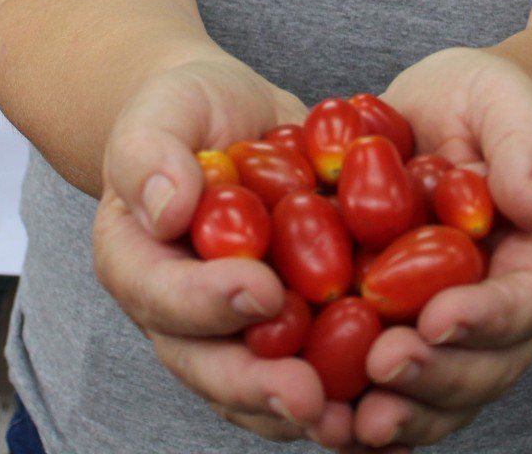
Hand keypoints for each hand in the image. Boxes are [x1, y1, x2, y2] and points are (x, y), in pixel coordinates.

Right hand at [94, 57, 361, 445]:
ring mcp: (237, 331)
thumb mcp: (162, 112)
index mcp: (137, 265)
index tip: (261, 292)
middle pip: (212, 366)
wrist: (232, 119)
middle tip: (309, 395)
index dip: (208, 303)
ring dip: (308, 408)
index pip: (162, 295)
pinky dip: (351, 391)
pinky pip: (316, 370)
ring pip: (263, 388)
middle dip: (260, 385)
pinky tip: (394, 403)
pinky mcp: (290, 330)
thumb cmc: (186, 110)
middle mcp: (181, 315)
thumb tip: (166, 209)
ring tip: (355, 422)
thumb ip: (152, 155)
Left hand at [353, 48, 531, 447]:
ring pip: (434, 397)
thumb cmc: (480, 105)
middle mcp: (492, 315)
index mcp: (529, 263)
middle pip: (481, 369)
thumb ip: (530, 143)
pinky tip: (317, 418)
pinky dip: (354, 412)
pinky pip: (382, 391)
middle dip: (435, 377)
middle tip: (384, 364)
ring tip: (348, 422)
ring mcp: (440, 335)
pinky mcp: (390, 337)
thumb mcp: (506, 100)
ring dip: (396, 415)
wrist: (437, 122)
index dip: (484, 319)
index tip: (438, 318)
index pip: (521, 304)